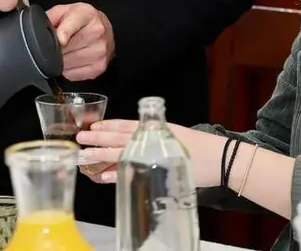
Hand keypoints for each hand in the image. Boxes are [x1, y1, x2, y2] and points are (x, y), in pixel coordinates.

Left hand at [47, 3, 115, 80]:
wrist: (103, 29)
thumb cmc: (82, 20)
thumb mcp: (65, 11)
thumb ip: (50, 18)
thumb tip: (37, 32)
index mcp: (87, 15)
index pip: (73, 24)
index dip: (64, 32)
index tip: (59, 39)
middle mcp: (97, 32)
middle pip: (67, 48)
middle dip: (55, 49)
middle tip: (56, 45)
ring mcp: (101, 51)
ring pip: (68, 63)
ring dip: (60, 61)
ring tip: (64, 52)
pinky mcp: (100, 67)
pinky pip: (73, 75)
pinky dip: (68, 70)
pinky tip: (72, 60)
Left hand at [76, 120, 222, 186]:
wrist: (220, 158)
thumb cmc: (200, 148)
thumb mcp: (174, 136)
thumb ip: (155, 138)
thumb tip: (137, 142)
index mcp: (155, 128)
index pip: (127, 125)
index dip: (109, 125)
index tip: (93, 126)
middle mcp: (152, 138)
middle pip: (119, 137)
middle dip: (98, 138)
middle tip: (80, 139)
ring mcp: (154, 153)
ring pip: (121, 152)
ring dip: (101, 154)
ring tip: (85, 156)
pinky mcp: (157, 169)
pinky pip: (132, 171)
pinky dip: (116, 174)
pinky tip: (102, 176)